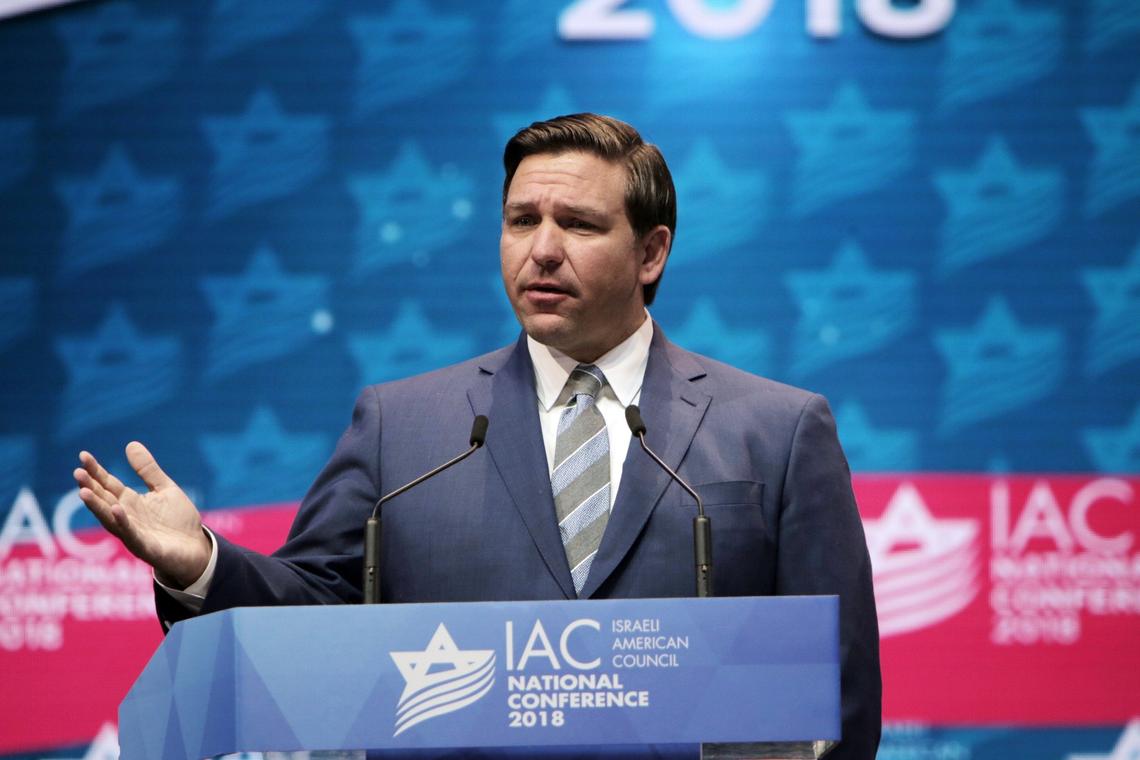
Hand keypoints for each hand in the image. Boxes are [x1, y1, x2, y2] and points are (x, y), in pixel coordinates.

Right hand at [73, 442, 210, 588]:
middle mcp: (126, 517)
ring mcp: (134, 533)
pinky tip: (117, 509)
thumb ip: (148, 470)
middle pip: (104, 500)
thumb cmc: (178, 521)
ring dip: (97, 506)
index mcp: (130, 502)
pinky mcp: (146, 547)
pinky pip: (132, 535)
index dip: (96, 471)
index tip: (83, 455)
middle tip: (77, 472)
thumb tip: (130, 443)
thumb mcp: (165, 489)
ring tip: (83, 492)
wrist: (197, 548)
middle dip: (90, 488)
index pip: (108, 484)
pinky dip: (123, 523)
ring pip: (110, 519)